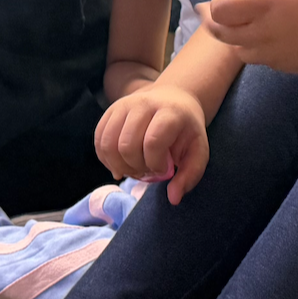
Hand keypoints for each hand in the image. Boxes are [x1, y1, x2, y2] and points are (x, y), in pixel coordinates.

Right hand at [95, 85, 207, 204]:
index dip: (155, 164)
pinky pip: (99, 140)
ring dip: (119, 165)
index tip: (164, 169)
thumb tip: (173, 199)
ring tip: (134, 168)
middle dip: (136, 167)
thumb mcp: (198, 150)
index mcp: (169, 112)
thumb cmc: (186, 130)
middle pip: (127, 146)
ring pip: (108, 144)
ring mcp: (123, 105)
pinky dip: (106, 159)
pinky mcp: (110, 111)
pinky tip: (120, 163)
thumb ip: (190, 175)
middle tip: (147, 170)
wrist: (174, 100)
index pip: (152, 142)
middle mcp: (143, 104)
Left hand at [203, 0, 297, 74]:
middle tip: (215, 12)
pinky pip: (257, 57)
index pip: (220, 9)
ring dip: (235, 36)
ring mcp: (270, 52)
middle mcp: (263, 31)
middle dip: (213, 21)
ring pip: (236, 49)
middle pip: (220, 32)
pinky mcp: (279, 66)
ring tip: (248, 23)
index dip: (218, 2)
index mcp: (266, 4)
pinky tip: (269, 35)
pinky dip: (254, 47)